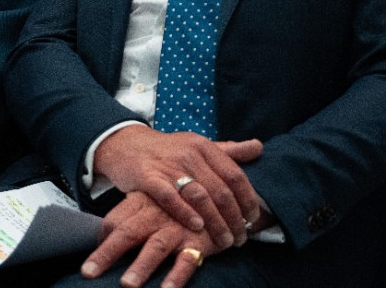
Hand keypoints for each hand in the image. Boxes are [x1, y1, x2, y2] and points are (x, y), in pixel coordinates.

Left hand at [82, 192, 222, 287]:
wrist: (220, 194)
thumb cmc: (177, 203)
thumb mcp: (152, 201)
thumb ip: (128, 214)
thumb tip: (103, 234)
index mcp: (141, 202)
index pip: (114, 220)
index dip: (100, 239)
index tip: (87, 259)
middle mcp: (156, 214)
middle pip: (127, 233)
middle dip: (107, 253)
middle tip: (89, 272)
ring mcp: (177, 228)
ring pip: (156, 247)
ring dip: (141, 266)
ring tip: (127, 285)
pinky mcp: (197, 242)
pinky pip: (187, 261)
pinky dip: (177, 276)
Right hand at [93, 127, 261, 248]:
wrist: (126, 144)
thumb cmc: (168, 150)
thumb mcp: (198, 145)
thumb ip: (229, 150)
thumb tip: (259, 147)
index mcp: (204, 146)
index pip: (234, 174)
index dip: (247, 199)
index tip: (253, 219)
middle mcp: (189, 154)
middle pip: (220, 190)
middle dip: (234, 218)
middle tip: (240, 237)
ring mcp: (168, 165)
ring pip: (199, 196)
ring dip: (215, 222)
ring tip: (224, 240)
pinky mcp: (148, 177)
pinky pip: (170, 197)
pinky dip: (185, 213)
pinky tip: (197, 227)